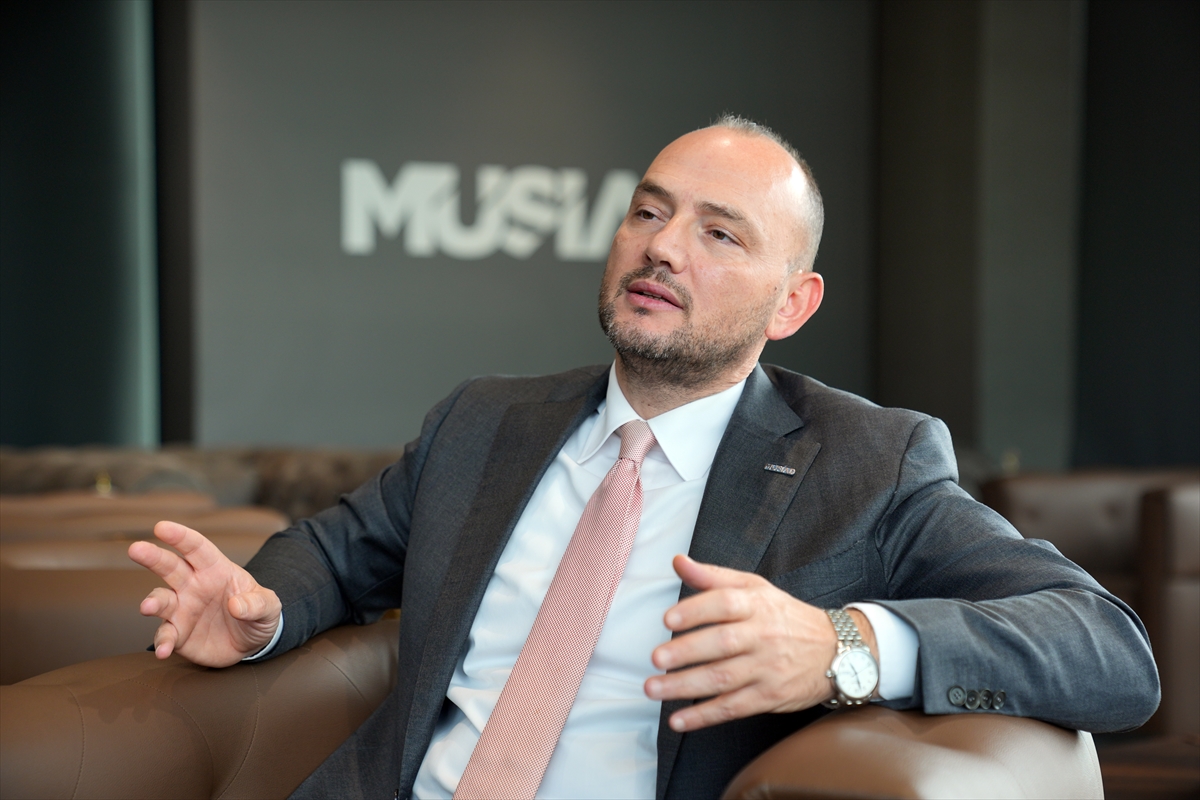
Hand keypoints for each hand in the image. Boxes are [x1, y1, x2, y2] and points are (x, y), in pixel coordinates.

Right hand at [128, 521, 281, 666]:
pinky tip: (163, 651)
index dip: (181, 537)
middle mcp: (193, 585)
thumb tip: (236, 605)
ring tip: (147, 608)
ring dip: (153, 603)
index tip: (162, 527)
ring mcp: (183, 609)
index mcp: (215, 569)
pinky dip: (162, 642)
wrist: (252, 643)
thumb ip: (258, 603)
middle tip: (136, 549)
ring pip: (161, 600)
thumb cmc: (258, 613)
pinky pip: (166, 635)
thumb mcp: (270, 606)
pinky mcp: (178, 633)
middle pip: (170, 567)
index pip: (197, 548)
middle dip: (153, 557)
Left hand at [644, 555, 876, 732]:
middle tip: (656, 658)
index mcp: (757, 604)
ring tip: (653, 688)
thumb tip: (677, 561)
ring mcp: (766, 668)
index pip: (725, 603)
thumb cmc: (785, 616)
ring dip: (685, 686)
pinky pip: (733, 707)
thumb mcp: (755, 588)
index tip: (668, 619)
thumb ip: (714, 577)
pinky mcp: (769, 696)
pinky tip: (678, 720)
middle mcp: (762, 635)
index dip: (696, 610)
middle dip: (686, 652)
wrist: (838, 650)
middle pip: (722, 643)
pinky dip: (704, 716)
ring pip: (723, 678)